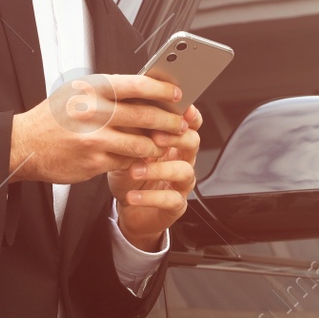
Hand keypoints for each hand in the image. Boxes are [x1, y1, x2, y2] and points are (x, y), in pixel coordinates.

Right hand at [8, 74, 188, 185]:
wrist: (24, 144)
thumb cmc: (54, 116)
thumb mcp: (79, 92)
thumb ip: (111, 91)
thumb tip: (148, 91)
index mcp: (93, 89)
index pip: (138, 85)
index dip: (163, 89)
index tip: (177, 94)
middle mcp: (94, 112)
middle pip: (145, 116)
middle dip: (169, 121)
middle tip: (180, 124)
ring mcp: (94, 139)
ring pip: (140, 144)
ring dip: (156, 145)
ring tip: (162, 143)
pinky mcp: (93, 162)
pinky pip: (126, 161)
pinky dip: (135, 159)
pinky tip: (138, 156)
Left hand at [108, 102, 200, 249]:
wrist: (127, 208)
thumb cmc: (128, 174)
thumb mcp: (126, 151)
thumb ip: (131, 134)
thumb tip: (126, 113)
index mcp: (174, 143)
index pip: (190, 124)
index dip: (191, 116)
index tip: (182, 109)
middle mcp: (183, 160)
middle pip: (193, 142)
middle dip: (176, 138)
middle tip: (155, 138)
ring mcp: (182, 183)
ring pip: (184, 171)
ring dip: (160, 169)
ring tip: (135, 171)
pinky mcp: (177, 205)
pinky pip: (171, 200)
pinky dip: (150, 198)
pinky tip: (133, 196)